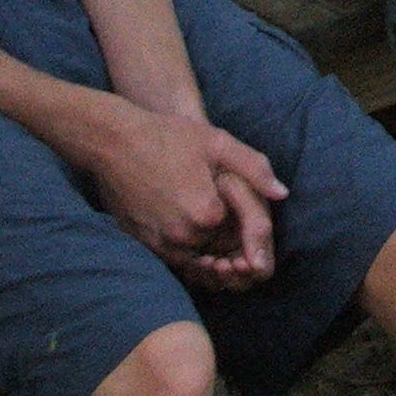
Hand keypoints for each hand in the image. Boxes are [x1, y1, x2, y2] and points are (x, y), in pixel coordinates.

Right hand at [91, 104, 288, 286]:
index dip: (247, 227)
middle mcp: (182, 236)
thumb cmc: (167, 136)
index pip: (240, 234)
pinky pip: (174, 258)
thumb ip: (255, 168)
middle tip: (235, 232)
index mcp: (206, 213)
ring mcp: (159, 244)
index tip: (245, 217)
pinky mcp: (142, 245)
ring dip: (208, 252)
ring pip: (196, 258)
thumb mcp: (218, 143)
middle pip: (219, 249)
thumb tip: (282, 193)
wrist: (112, 141)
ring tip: (212, 229)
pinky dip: (186, 252)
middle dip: (229, 243)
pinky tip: (188, 228)